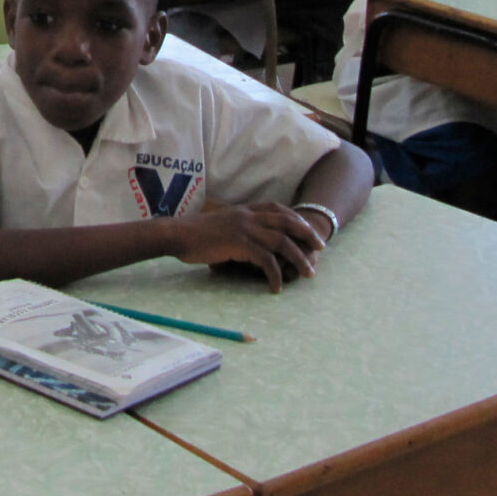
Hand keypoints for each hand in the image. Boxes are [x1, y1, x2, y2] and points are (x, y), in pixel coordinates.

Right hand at [169, 204, 324, 291]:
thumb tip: (249, 244)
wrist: (177, 235)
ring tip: (308, 273)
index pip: (278, 209)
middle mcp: (248, 216)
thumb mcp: (221, 224)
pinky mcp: (240, 244)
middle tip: (320, 249)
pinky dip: (275, 274)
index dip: (296, 219)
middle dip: (307, 235)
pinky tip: (277, 286)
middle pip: (288, 222)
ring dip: (299, 259)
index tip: (308, 231)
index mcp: (245, 209)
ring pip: (282, 242)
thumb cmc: (194, 234)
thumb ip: (238, 228)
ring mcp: (245, 229)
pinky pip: (266, 260)